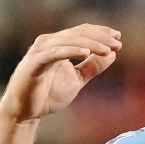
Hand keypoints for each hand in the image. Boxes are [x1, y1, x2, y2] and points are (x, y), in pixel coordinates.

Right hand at [0, 24, 121, 122]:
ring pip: (67, 40)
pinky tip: (86, 53)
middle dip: (99, 37)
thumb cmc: (48, 94)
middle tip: (117, 43)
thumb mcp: (77, 79)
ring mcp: (40, 52)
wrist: (26, 111)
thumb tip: (112, 54)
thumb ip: (92, 67)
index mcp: (58, 44)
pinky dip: (70, 51)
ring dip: (89, 43)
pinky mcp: (34, 63)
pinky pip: (54, 53)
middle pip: (77, 33)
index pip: (81, 32)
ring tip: (106, 50)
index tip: (118, 38)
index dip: (100, 32)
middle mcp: (48, 43)